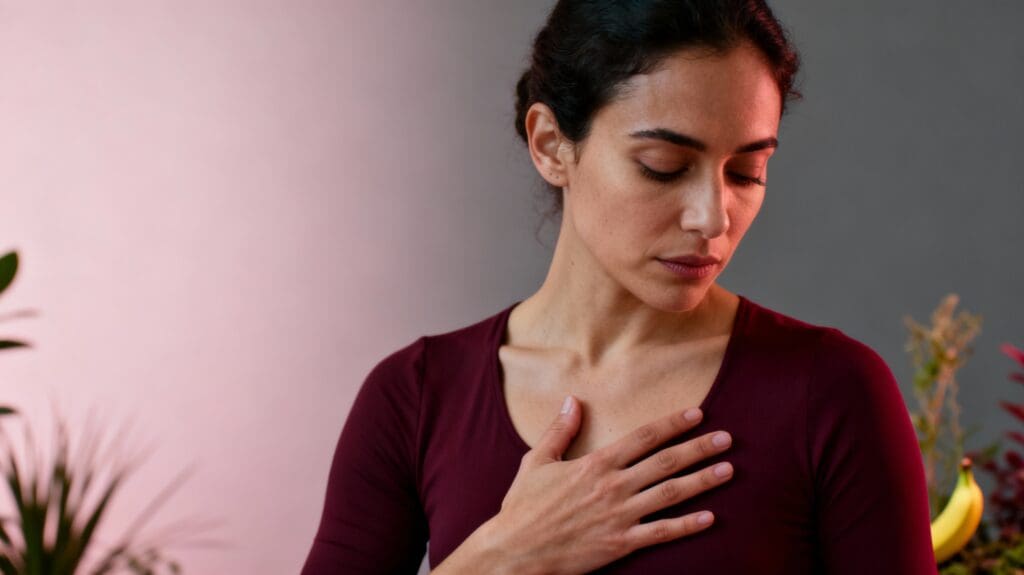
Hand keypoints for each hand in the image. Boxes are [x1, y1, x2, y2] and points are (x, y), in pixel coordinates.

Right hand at [483, 396, 732, 574]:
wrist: (516, 550)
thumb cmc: (523, 507)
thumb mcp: (536, 461)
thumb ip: (559, 430)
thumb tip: (573, 400)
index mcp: (595, 464)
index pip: (643, 437)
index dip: (672, 424)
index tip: (697, 414)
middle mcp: (613, 486)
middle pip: (666, 462)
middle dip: (699, 448)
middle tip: (727, 438)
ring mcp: (619, 516)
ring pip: (670, 494)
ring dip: (702, 481)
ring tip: (728, 470)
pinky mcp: (620, 543)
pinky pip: (661, 533)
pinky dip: (686, 525)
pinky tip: (709, 517)